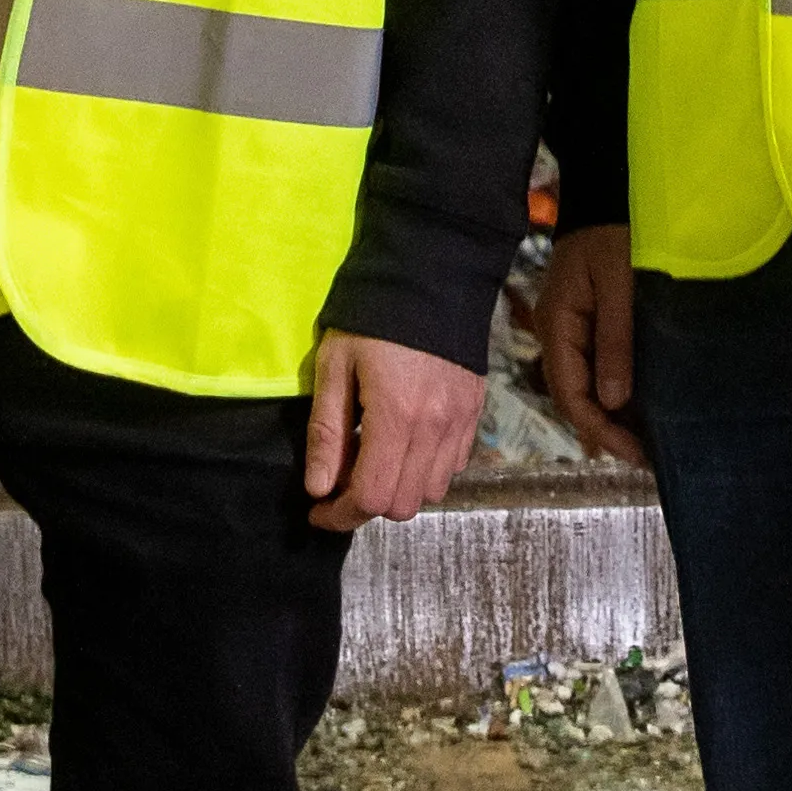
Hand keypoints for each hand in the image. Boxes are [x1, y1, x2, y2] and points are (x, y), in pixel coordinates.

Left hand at [301, 335, 487, 530]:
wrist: (432, 274)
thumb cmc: (372, 318)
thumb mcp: (334, 366)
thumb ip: (327, 432)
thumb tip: (319, 489)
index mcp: (396, 417)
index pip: (371, 498)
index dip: (341, 515)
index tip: (317, 510)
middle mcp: (434, 429)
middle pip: (403, 505)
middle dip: (367, 505)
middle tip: (343, 480)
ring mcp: (460, 423)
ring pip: (431, 492)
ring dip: (399, 490)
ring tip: (375, 460)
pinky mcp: (474, 413)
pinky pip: (453, 467)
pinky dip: (426, 471)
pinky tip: (406, 444)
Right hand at [539, 225, 647, 469]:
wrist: (604, 192)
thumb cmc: (613, 232)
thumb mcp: (618, 284)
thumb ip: (615, 340)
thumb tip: (614, 401)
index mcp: (557, 327)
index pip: (571, 395)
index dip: (600, 430)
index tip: (635, 454)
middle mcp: (556, 335)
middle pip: (574, 397)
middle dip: (606, 431)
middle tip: (646, 457)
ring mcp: (568, 330)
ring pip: (584, 386)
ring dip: (610, 415)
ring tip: (645, 441)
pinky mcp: (585, 323)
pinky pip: (594, 367)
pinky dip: (613, 391)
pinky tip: (637, 405)